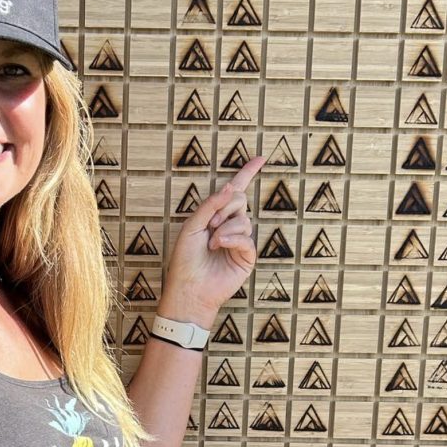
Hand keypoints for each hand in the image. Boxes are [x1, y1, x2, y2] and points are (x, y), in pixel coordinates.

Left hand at [162, 156, 265, 323]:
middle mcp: (229, 225)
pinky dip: (233, 239)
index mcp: (214, 216)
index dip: (247, 173)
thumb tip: (231, 187)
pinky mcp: (246, 256)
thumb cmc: (185, 259)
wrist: (189, 288)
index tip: (260, 158)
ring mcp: (239, 241)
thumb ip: (210, 206)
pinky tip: (219, 246)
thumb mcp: (191, 226)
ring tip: (211, 242)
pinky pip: (247, 238)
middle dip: (225, 207)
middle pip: (240, 200)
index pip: (234, 191)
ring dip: (225, 228)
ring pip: (244, 219)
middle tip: (210, 225)